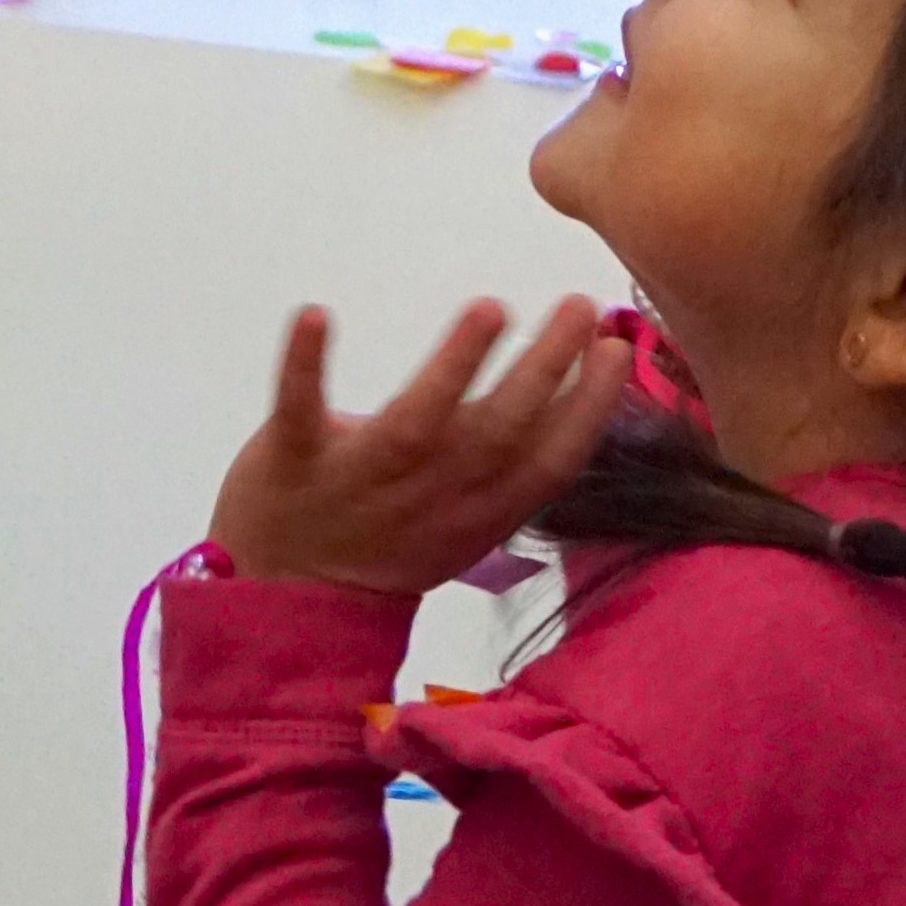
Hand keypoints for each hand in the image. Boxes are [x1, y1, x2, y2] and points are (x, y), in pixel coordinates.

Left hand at [209, 298, 631, 596]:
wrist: (288, 600)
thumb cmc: (392, 536)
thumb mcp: (474, 515)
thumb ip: (521, 455)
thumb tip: (590, 375)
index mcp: (480, 511)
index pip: (549, 463)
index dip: (589, 408)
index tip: (617, 349)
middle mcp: (429, 496)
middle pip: (496, 433)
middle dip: (543, 368)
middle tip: (577, 305)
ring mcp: (360, 479)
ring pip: (414, 422)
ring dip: (454, 364)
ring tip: (491, 307)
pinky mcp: (291, 460)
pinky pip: (298, 410)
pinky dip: (303, 364)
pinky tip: (315, 313)